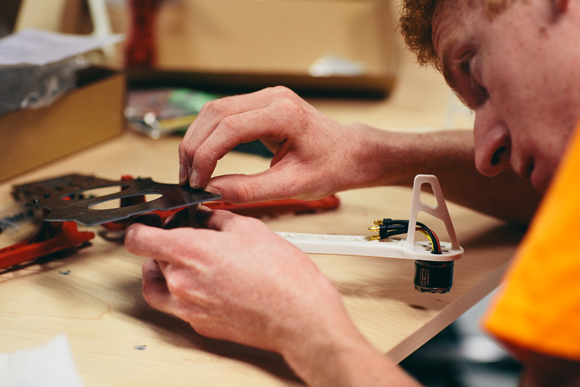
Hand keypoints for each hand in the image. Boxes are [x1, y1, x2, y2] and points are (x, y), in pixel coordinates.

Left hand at [124, 208, 351, 353]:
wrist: (298, 315)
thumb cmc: (281, 275)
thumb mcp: (250, 229)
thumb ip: (217, 219)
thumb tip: (205, 216)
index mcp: (189, 251)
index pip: (138, 239)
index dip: (141, 228)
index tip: (150, 225)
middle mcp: (181, 282)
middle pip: (152, 260)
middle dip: (167, 246)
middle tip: (190, 239)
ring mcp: (188, 308)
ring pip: (159, 286)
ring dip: (167, 272)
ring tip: (188, 263)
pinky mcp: (200, 325)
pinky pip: (178, 306)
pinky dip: (184, 293)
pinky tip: (207, 284)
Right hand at [179, 86, 378, 202]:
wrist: (350, 153)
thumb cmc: (331, 167)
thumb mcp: (292, 187)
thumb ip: (250, 190)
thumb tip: (212, 192)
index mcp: (284, 113)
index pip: (230, 128)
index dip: (206, 155)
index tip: (197, 182)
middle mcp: (272, 97)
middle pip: (215, 114)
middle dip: (194, 147)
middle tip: (187, 178)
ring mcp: (266, 97)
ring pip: (214, 111)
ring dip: (197, 140)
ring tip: (192, 171)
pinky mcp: (262, 104)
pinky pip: (224, 114)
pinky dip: (209, 135)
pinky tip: (205, 158)